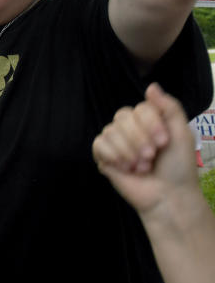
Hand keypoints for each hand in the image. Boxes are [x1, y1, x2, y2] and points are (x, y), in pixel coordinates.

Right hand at [92, 83, 195, 215]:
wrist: (167, 196)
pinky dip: (114, 156)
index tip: (163, 142)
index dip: (150, 123)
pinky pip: (99, 144)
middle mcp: (130, 128)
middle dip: (139, 139)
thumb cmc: (178, 167)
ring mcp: (115, 142)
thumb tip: (151, 86)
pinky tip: (126, 168)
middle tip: (151, 157)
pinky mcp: (103, 156)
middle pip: (122, 117)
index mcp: (148, 121)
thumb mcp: (182, 133)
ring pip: (110, 131)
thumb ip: (170, 108)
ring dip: (129, 151)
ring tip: (141, 167)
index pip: (139, 108)